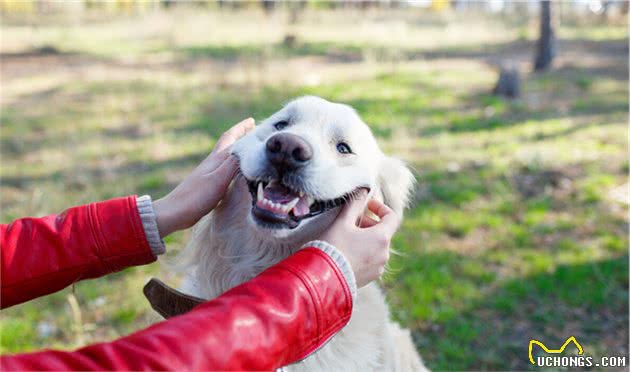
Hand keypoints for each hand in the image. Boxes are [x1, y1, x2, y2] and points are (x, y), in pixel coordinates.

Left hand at [153, 118, 254, 236]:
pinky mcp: (207, 184)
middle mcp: (212, 163)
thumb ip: (233, 164)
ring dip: (237, 150)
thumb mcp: (219, 179)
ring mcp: (208, 173)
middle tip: (252, 130)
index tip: (252, 120)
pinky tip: (235, 172)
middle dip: (239, 135)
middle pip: (227, 144)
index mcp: (215, 159)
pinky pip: (224, 169)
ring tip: (248, 149)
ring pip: (226, 156)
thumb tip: (248, 149)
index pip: (230, 138)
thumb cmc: (197, 196)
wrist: (175, 212)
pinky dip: (233, 165)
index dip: (241, 128)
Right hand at [319, 190, 399, 286]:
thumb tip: (362, 190)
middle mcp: (384, 254)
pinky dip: (364, 252)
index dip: (380, 208)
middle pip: (383, 232)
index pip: (392, 217)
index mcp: (381, 238)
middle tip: (351, 221)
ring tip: (346, 237)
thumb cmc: (333, 247)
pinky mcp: (370, 278)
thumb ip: (355, 204)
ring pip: (377, 246)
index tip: (367, 206)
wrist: (324, 278)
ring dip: (366, 238)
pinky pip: (371, 260)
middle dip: (369, 223)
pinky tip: (346, 252)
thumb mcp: (342, 221)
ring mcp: (378, 268)